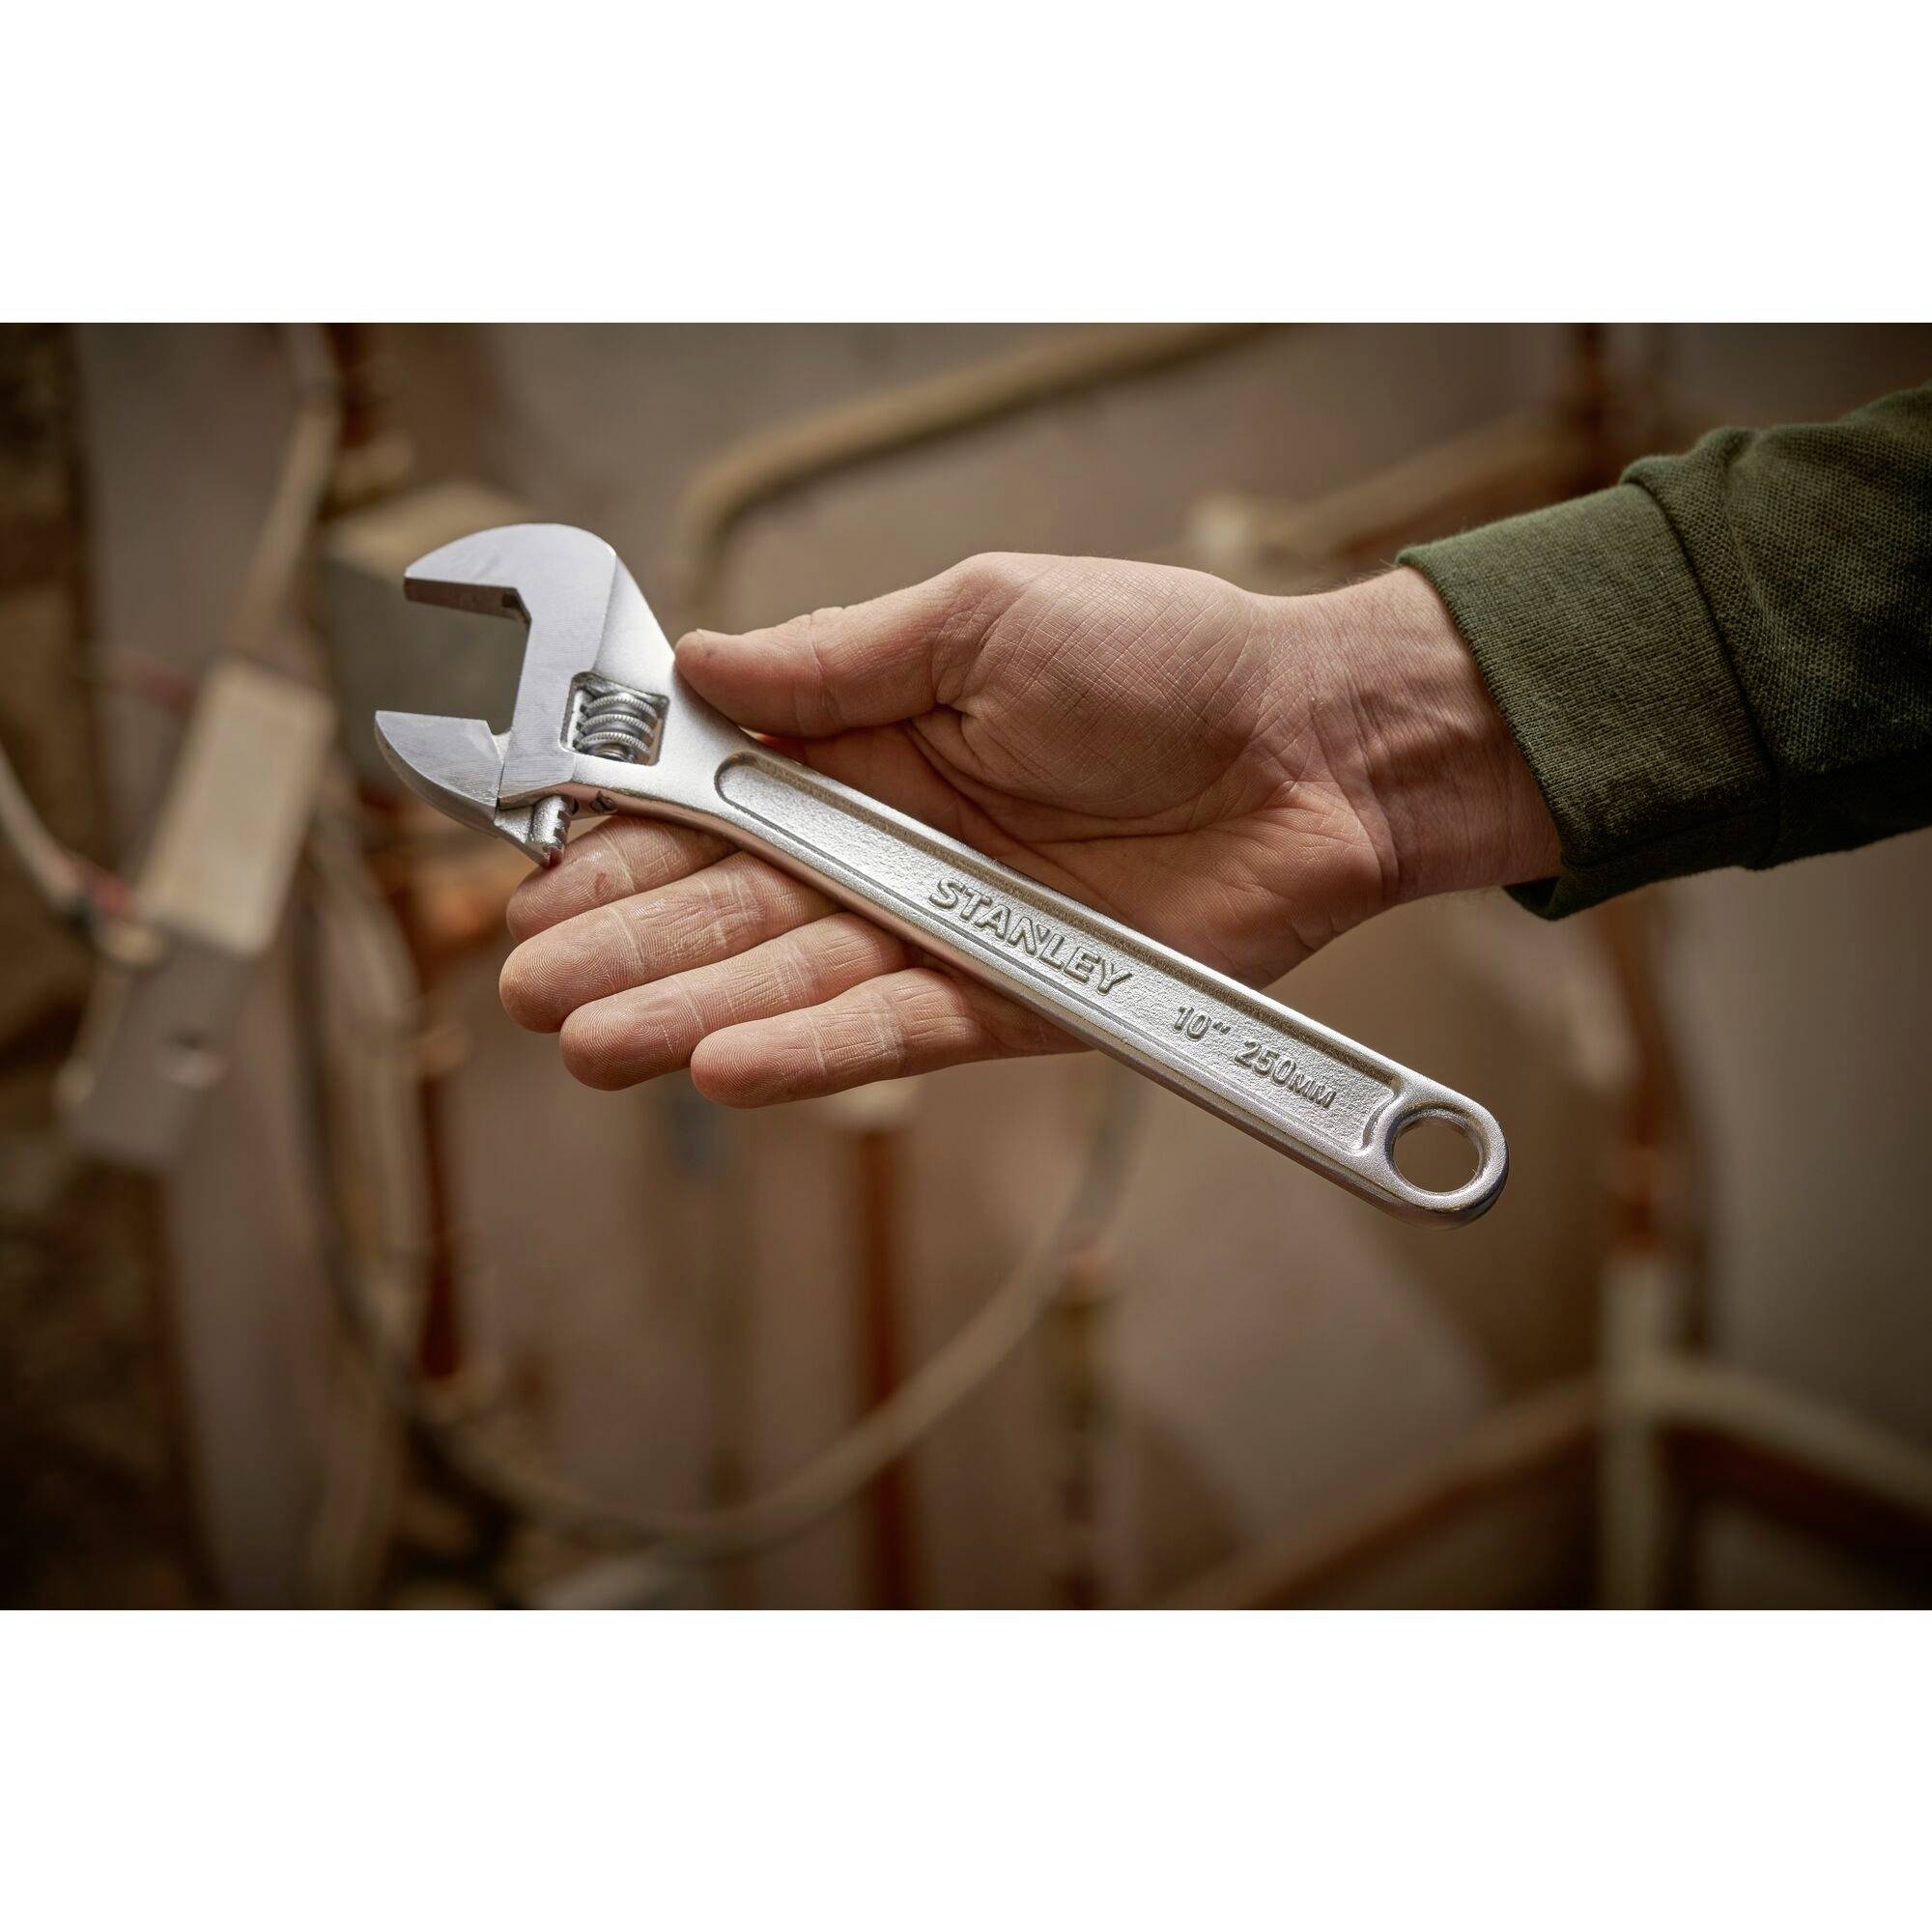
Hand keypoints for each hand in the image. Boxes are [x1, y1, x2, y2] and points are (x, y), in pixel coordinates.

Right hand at [498, 555, 1556, 1101]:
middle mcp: (891, 848)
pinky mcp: (1017, 1002)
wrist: (1315, 742)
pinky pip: (900, 1027)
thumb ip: (837, 657)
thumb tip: (698, 662)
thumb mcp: (982, 616)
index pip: (717, 798)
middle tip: (530, 990)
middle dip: (630, 947)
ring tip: (590, 1045)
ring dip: (692, 1012)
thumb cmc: (1164, 654)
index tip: (541, 871)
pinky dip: (816, 1044)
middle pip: (736, 906)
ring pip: (796, 978)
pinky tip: (723, 1062)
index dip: (628, 835)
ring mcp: (947, 930)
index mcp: (868, 745)